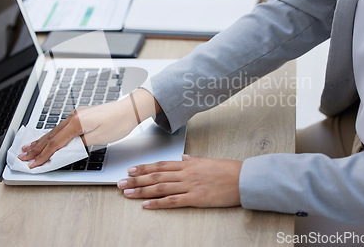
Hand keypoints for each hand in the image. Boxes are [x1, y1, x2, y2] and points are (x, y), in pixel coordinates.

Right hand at [19, 88, 160, 168]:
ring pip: (54, 131)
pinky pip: (61, 128)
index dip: (43, 156)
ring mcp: (76, 115)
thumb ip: (81, 144)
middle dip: (36, 148)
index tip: (33, 164)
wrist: (130, 109)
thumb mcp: (100, 138)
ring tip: (28, 148)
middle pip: (50, 136)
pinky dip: (51, 135)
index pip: (55, 143)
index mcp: (77, 123)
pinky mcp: (80, 116)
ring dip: (41, 141)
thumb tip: (67, 150)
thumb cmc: (119, 123)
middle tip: (23, 157)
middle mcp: (73, 117)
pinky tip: (47, 138)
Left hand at [117, 155, 242, 208]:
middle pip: (155, 176)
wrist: (242, 179)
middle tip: (121, 183)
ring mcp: (189, 186)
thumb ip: (192, 160)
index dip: (143, 168)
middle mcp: (185, 173)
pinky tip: (146, 205)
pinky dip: (158, 203)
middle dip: (136, 180)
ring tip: (127, 193)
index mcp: (187, 164)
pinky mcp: (195, 198)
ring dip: (142, 191)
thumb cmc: (226, 170)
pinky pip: (173, 201)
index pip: (160, 165)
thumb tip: (182, 158)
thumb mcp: (207, 160)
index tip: (131, 170)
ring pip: (160, 188)